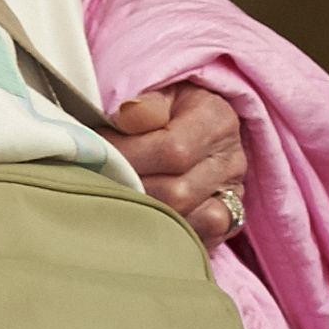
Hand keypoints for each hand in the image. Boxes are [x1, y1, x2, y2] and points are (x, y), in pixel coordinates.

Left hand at [110, 83, 248, 241]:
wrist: (196, 122)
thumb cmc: (167, 107)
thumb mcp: (159, 92)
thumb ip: (145, 104)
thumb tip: (124, 117)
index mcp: (215, 120)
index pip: (173, 150)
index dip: (127, 154)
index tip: (96, 149)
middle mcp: (230, 160)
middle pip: (177, 192)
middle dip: (129, 187)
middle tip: (97, 178)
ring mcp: (231, 193)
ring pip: (184, 219)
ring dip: (140, 211)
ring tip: (113, 196)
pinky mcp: (227, 220)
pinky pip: (201, 237)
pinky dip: (168, 230)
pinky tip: (143, 216)